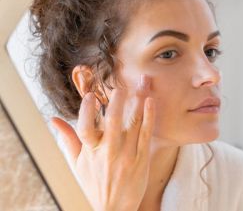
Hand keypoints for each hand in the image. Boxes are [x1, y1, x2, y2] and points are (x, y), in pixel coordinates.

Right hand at [51, 75, 154, 210]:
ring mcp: (127, 155)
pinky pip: (146, 134)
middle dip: (117, 102)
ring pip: (133, 124)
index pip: (85, 128)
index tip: (90, 96)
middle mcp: (108, 152)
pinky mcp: (142, 158)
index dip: (86, 111)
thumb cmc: (94, 184)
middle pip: (112, 123)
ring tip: (143, 82)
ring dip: (139, 101)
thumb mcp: (77, 164)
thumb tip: (52, 119)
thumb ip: (67, 139)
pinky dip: (149, 117)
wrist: (114, 209)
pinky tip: (151, 102)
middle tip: (121, 86)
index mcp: (90, 152)